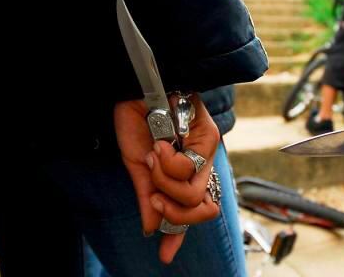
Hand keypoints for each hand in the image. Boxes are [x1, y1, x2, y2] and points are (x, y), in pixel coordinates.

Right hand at [113, 94, 219, 262]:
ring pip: (193, 194)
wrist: (134, 91)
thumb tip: (151, 229)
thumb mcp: (137, 167)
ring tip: (155, 155)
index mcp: (184, 172)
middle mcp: (200, 164)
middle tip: (152, 191)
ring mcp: (208, 152)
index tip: (164, 253)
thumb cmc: (136, 123)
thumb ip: (147, 199)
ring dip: (165, 181)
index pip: (190, 209)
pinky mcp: (209, 137)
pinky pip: (190, 171)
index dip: (179, 232)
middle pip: (197, 208)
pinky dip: (168, 164)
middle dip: (169, 206)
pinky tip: (160, 147)